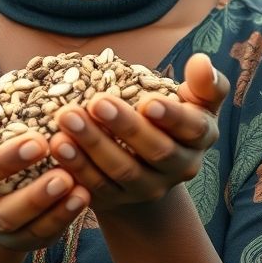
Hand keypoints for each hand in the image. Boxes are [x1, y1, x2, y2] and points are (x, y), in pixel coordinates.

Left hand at [48, 53, 227, 213]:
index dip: (171, 117)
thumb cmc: (170, 116)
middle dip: (124, 127)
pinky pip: (96, 186)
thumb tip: (201, 61)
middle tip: (96, 102)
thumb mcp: (194, 100)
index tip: (147, 102)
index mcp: (199, 138)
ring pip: (121, 171)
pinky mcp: (117, 201)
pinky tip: (57, 144)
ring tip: (66, 118)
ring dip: (92, 145)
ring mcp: (147, 188)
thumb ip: (204, 83)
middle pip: (154, 151)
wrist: (150, 165)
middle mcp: (179, 168)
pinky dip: (76, 166)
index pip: (192, 129)